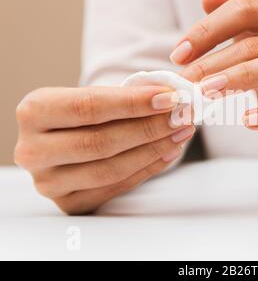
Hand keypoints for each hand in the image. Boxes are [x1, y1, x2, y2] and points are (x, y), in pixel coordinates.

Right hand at [15, 86, 194, 214]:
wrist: (65, 139)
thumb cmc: (84, 114)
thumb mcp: (93, 96)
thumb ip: (126, 97)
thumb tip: (171, 96)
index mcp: (34, 112)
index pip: (88, 107)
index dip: (133, 103)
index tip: (170, 97)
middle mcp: (33, 150)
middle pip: (100, 142)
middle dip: (149, 129)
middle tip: (182, 117)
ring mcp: (48, 182)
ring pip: (109, 169)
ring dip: (153, 150)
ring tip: (181, 133)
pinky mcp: (69, 203)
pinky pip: (115, 188)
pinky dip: (148, 169)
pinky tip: (169, 152)